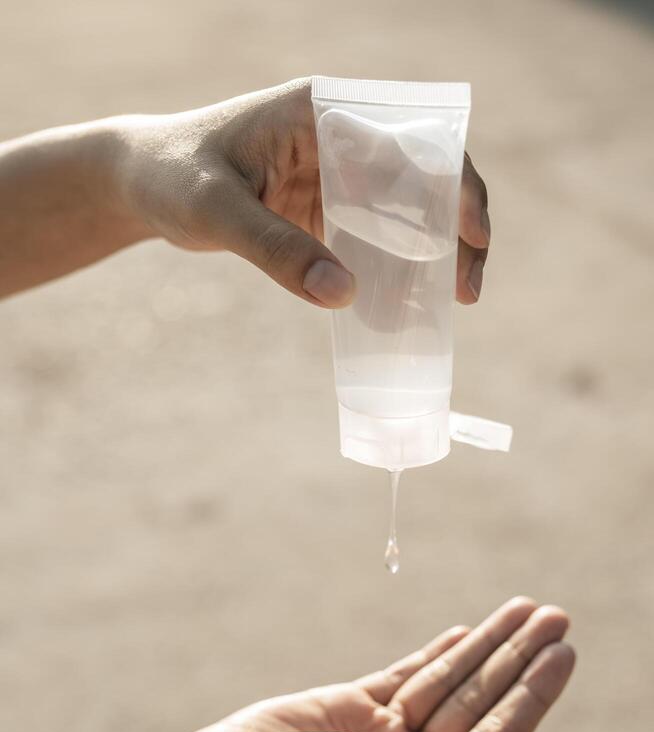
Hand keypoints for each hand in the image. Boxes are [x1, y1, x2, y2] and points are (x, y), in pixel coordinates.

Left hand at [119, 78, 489, 308]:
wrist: (142, 183)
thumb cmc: (172, 177)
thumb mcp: (217, 211)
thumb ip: (275, 250)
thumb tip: (345, 296)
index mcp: (325, 111)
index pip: (414, 139)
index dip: (457, 186)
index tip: (475, 239)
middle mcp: (342, 135)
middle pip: (427, 177)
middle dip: (457, 233)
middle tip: (468, 292)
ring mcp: (338, 172)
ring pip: (409, 212)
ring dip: (432, 257)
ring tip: (448, 308)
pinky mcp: (327, 207)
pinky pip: (376, 239)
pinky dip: (395, 272)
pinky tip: (401, 309)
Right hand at [163, 597, 572, 731]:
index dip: (532, 694)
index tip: (562, 654)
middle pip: (479, 703)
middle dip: (517, 659)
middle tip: (557, 615)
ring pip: (448, 682)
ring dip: (485, 647)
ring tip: (524, 610)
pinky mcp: (352, 708)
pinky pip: (407, 675)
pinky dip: (438, 654)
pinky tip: (466, 634)